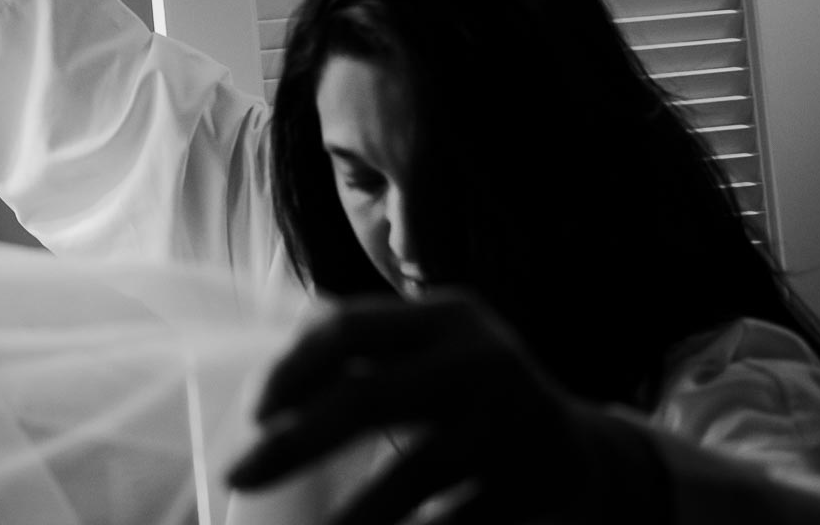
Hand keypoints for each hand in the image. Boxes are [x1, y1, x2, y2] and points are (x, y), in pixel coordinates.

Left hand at [227, 293, 667, 523]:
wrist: (580, 452)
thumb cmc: (466, 397)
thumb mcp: (428, 353)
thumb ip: (363, 354)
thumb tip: (266, 395)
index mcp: (443, 316)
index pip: (349, 327)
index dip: (293, 368)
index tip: (253, 413)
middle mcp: (480, 359)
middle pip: (370, 399)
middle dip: (296, 442)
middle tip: (238, 476)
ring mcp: (512, 421)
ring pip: (412, 474)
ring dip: (352, 514)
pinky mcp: (537, 480)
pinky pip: (457, 520)